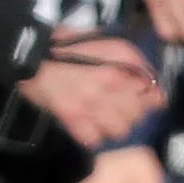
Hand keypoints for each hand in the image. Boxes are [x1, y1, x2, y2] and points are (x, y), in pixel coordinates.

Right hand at [16, 33, 162, 151]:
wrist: (30, 56)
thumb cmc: (66, 48)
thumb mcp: (103, 42)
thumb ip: (128, 59)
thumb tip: (148, 77)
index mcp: (119, 64)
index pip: (153, 92)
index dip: (151, 99)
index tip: (148, 102)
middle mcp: (109, 85)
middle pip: (139, 114)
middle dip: (132, 113)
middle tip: (118, 107)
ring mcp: (92, 105)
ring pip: (121, 130)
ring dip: (114, 126)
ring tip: (103, 117)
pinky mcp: (75, 120)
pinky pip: (97, 139)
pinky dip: (94, 135)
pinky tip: (88, 125)